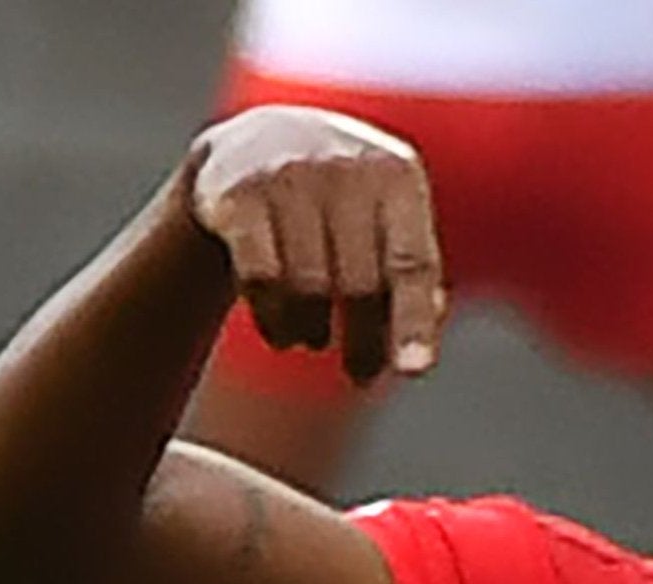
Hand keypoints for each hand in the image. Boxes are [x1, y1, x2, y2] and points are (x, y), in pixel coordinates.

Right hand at [185, 105, 446, 384]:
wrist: (262, 141)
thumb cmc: (347, 205)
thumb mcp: (391, 227)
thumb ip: (415, 286)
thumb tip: (413, 357)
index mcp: (398, 176)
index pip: (412, 264)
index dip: (413, 322)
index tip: (412, 372)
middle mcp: (344, 166)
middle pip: (359, 284)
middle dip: (363, 342)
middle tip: (362, 373)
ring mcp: (287, 173)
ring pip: (306, 287)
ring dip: (312, 331)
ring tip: (315, 338)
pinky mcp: (237, 191)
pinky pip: (260, 279)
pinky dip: (274, 320)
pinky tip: (282, 331)